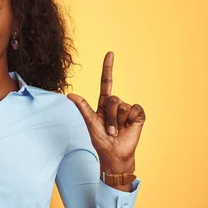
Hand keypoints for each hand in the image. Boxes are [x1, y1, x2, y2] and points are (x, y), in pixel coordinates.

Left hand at [66, 52, 144, 172]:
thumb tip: (69, 94)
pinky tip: (129, 127)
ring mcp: (128, 109)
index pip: (106, 82)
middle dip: (110, 116)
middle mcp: (116, 104)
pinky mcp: (138, 115)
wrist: (114, 153)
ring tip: (117, 131)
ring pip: (123, 106)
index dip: (108, 68)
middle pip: (113, 99)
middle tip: (110, 130)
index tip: (110, 53)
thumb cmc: (101, 139)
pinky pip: (135, 109)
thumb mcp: (90, 122)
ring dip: (118, 121)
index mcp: (104, 104)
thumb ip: (83, 107)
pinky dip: (130, 120)